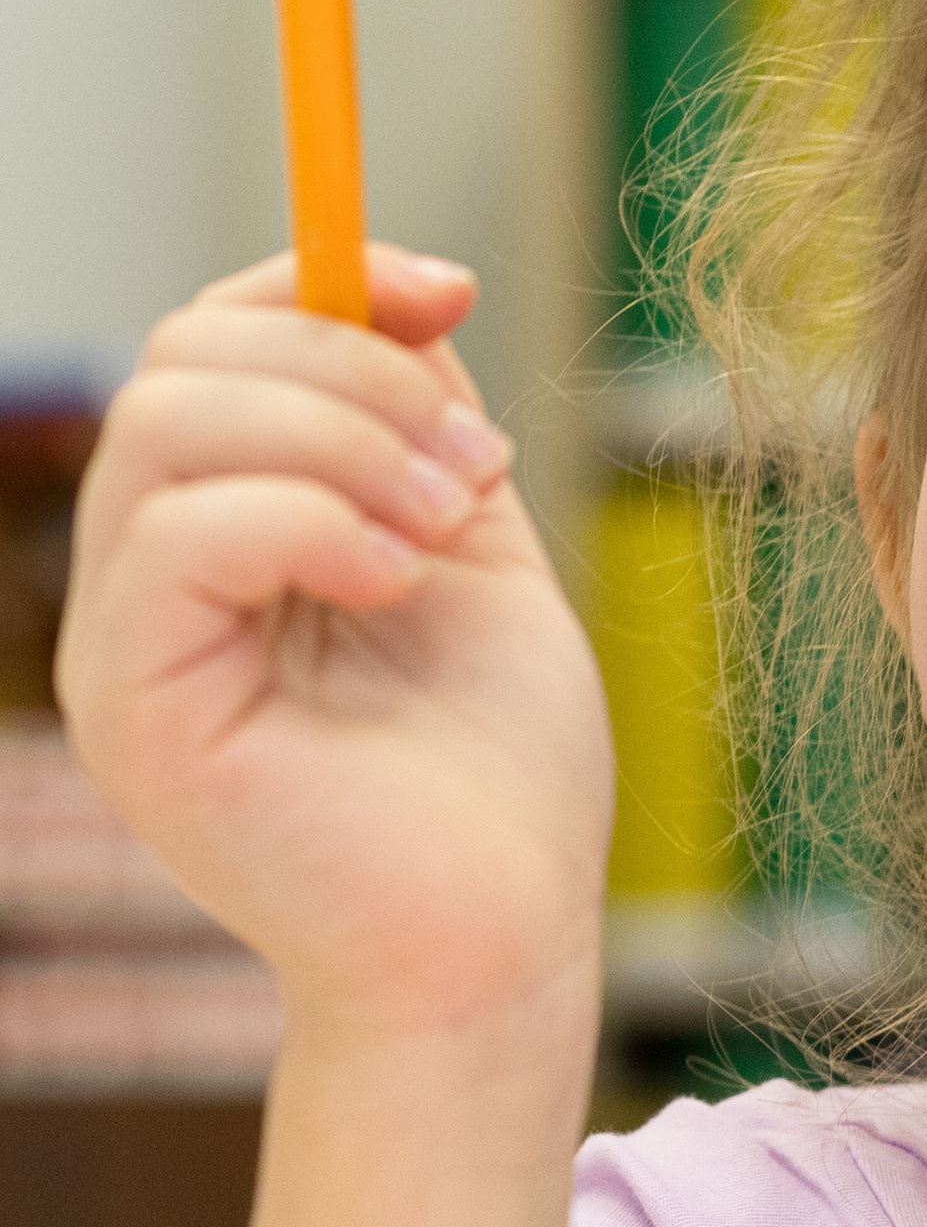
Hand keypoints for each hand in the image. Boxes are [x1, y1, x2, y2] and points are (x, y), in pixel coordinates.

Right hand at [57, 244, 615, 1041]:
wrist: (505, 941)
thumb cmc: (498, 780)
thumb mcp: (474, 550)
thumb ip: (422, 428)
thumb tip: (402, 297)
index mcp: (217, 538)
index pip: (206, 346)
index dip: (319, 285)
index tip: (450, 292)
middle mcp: (142, 585)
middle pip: (177, 364)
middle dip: (349, 369)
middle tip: (473, 466)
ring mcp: (122, 648)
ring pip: (169, 426)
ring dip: (341, 440)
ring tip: (447, 527)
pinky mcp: (132, 710)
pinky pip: (177, 536)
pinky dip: (304, 520)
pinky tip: (395, 577)